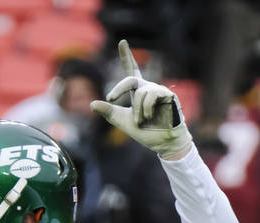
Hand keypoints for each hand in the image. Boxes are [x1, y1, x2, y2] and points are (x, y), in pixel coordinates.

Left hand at [90, 40, 191, 159]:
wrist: (163, 143)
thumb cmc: (145, 132)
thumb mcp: (122, 121)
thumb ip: (108, 112)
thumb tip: (91, 104)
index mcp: (138, 91)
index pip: (132, 70)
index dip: (127, 56)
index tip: (122, 42)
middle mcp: (148, 88)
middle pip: (130, 79)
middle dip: (118, 89)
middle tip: (110, 99)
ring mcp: (159, 91)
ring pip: (140, 92)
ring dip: (137, 111)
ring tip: (141, 121)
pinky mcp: (168, 95)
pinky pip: (151, 95)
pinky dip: (146, 108)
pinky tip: (149, 116)